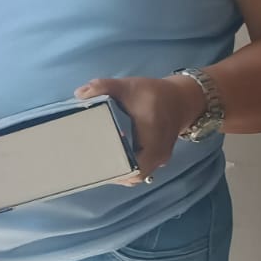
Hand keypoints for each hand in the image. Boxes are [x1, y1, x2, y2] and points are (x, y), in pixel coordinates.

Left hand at [75, 75, 203, 184]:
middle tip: (89, 162)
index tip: (94, 163)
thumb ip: (104, 87)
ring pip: (135, 174)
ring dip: (118, 170)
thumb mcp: (128, 86)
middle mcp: (158, 155)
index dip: (116, 171)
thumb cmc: (154, 94)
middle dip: (111, 172)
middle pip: (133, 174)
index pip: (136, 168)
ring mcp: (159, 160)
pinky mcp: (156, 158)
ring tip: (95, 160)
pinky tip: (108, 157)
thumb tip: (79, 94)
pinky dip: (124, 166)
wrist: (181, 99)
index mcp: (153, 139)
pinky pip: (138, 169)